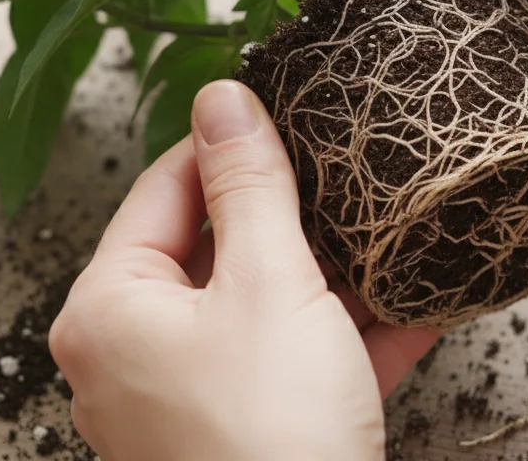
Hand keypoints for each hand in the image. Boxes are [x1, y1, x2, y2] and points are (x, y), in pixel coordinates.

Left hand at [49, 81, 440, 460]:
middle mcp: (135, 356)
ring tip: (393, 232)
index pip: (165, 189)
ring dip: (335, 277)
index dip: (230, 145)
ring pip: (266, 310)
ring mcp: (190, 402)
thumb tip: (223, 100)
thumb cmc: (270, 436)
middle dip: (296, 216)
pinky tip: (416, 308)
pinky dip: (349, 338)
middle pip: (218, 251)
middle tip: (349, 170)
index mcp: (111, 309)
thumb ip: (250, 187)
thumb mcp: (270, 284)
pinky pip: (296, 365)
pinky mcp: (246, 434)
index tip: (286, 111)